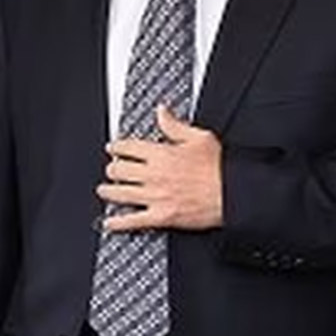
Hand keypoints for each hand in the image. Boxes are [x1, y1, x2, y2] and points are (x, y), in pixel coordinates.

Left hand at [98, 105, 222, 231]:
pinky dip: (117, 223)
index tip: (113, 148)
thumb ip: (174, 125)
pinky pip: (132, 221)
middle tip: (111, 169)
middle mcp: (154, 175)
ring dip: (108, 191)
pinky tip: (110, 222)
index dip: (116, 147)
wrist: (231, 194)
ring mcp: (155, 197)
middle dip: (111, 168)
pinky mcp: (161, 216)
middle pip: (119, 170)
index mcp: (161, 154)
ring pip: (120, 193)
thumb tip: (161, 112)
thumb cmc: (219, 167)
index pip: (128, 148)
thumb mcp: (199, 137)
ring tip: (104, 190)